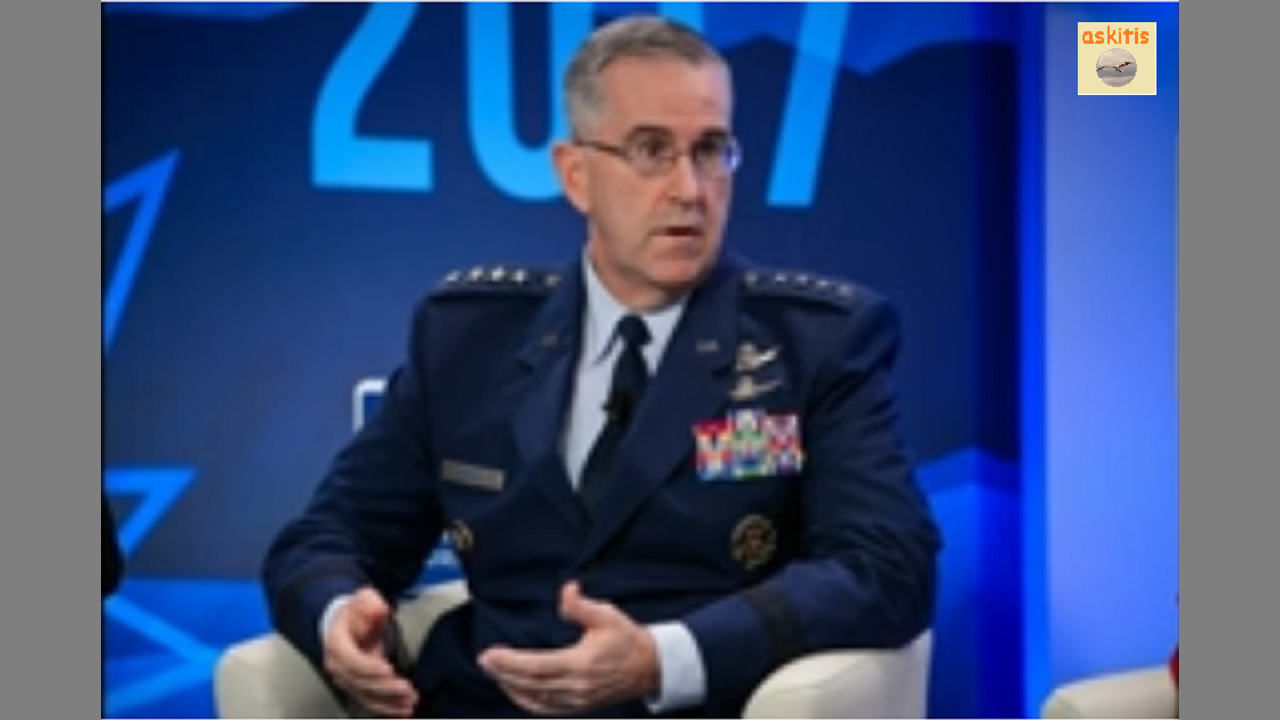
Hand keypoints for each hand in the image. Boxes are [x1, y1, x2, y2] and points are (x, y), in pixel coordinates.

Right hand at [322, 587, 418, 717]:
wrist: (345, 623)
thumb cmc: (355, 613)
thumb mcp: (363, 599)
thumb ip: (370, 604)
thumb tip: (378, 610)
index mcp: (336, 643)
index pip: (351, 660)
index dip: (369, 667)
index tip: (388, 670)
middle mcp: (338, 665)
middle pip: (360, 682)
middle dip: (385, 689)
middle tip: (407, 690)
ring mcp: (346, 678)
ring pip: (366, 696)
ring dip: (388, 702)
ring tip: (409, 703)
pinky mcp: (357, 686)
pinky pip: (370, 701)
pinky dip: (386, 708)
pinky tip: (401, 711)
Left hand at [477, 581, 658, 714]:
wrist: (650, 667)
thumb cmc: (627, 639)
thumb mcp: (607, 616)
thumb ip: (582, 606)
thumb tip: (567, 590)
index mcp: (580, 664)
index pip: (536, 667)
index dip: (510, 662)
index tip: (490, 654)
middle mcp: (576, 687)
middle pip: (530, 684)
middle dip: (503, 673)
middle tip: (484, 661)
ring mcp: (577, 701)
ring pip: (535, 699)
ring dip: (510, 686)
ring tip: (494, 672)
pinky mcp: (578, 707)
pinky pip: (545, 708)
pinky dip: (525, 701)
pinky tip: (515, 690)